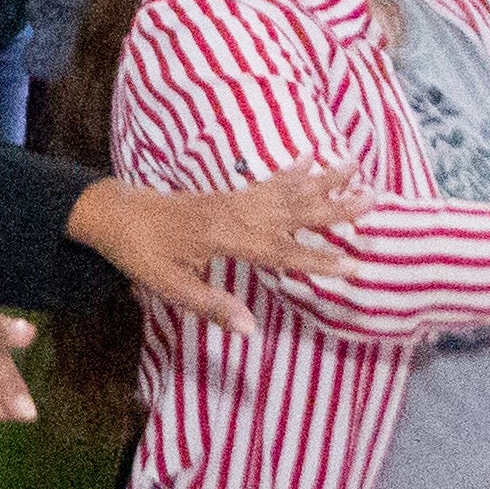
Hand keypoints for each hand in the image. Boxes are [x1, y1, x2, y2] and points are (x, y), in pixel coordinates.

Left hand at [63, 165, 362, 337]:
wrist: (115, 214)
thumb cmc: (142, 253)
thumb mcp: (170, 286)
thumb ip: (212, 306)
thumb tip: (249, 330)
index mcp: (227, 238)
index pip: (284, 252)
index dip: (321, 260)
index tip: (356, 264)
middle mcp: (237, 212)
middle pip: (295, 210)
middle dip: (336, 208)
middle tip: (374, 199)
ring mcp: (234, 198)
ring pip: (287, 188)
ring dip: (324, 179)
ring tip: (356, 166)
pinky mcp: (228, 193)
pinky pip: (267, 179)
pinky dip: (292, 169)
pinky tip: (312, 158)